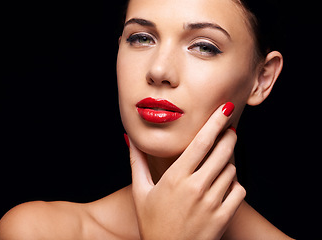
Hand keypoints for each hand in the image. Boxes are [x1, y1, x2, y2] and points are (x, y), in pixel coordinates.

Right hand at [128, 103, 245, 239]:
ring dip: (229, 162)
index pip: (202, 142)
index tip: (225, 109)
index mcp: (175, 178)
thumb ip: (137, 162)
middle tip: (228, 131)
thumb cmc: (152, 224)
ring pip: (232, 170)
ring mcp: (212, 203)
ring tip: (220, 162)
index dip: (216, 122)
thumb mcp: (140, 191)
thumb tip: (130, 138)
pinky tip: (223, 185)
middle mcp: (196, 188)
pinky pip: (239, 191)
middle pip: (223, 151)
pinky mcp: (223, 217)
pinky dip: (235, 184)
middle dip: (229, 136)